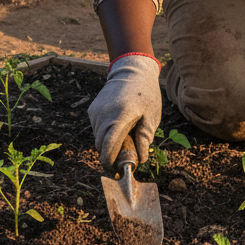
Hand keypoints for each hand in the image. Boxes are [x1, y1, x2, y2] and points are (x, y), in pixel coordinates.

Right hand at [87, 53, 161, 167]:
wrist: (133, 71)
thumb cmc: (146, 94)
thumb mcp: (152, 117)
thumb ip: (144, 139)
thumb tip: (140, 161)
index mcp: (121, 117)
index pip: (109, 147)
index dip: (110, 163)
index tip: (117, 172)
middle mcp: (104, 115)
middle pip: (101, 146)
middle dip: (110, 156)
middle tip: (125, 159)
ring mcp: (96, 112)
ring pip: (98, 138)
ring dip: (108, 143)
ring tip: (125, 137)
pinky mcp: (92, 109)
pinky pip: (96, 128)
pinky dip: (105, 133)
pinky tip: (118, 125)